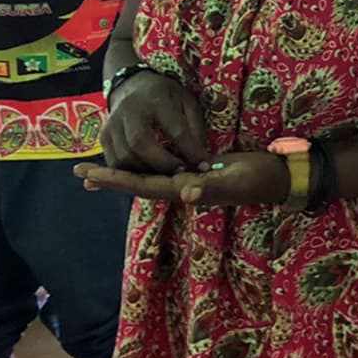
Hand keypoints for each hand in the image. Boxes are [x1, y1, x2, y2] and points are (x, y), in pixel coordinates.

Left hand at [74, 151, 288, 205]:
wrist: (277, 177)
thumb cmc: (259, 178)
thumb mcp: (237, 180)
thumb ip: (213, 187)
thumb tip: (186, 194)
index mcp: (185, 189)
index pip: (143, 186)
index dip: (116, 180)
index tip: (90, 174)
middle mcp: (181, 188)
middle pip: (138, 184)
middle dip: (109, 178)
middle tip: (79, 172)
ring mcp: (188, 181)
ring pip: (147, 179)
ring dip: (122, 174)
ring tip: (97, 171)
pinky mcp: (196, 172)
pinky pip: (162, 171)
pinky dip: (143, 167)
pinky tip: (137, 164)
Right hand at [99, 70, 209, 173]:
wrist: (131, 85)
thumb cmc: (164, 95)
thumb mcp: (186, 102)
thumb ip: (194, 128)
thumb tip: (200, 159)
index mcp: (157, 99)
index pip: (175, 129)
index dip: (190, 150)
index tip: (202, 166)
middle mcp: (130, 111)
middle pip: (140, 144)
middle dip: (162, 164)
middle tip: (180, 173)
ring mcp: (112, 124)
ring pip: (124, 157)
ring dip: (146, 172)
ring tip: (165, 175)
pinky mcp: (103, 137)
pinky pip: (114, 163)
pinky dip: (130, 172)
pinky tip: (146, 172)